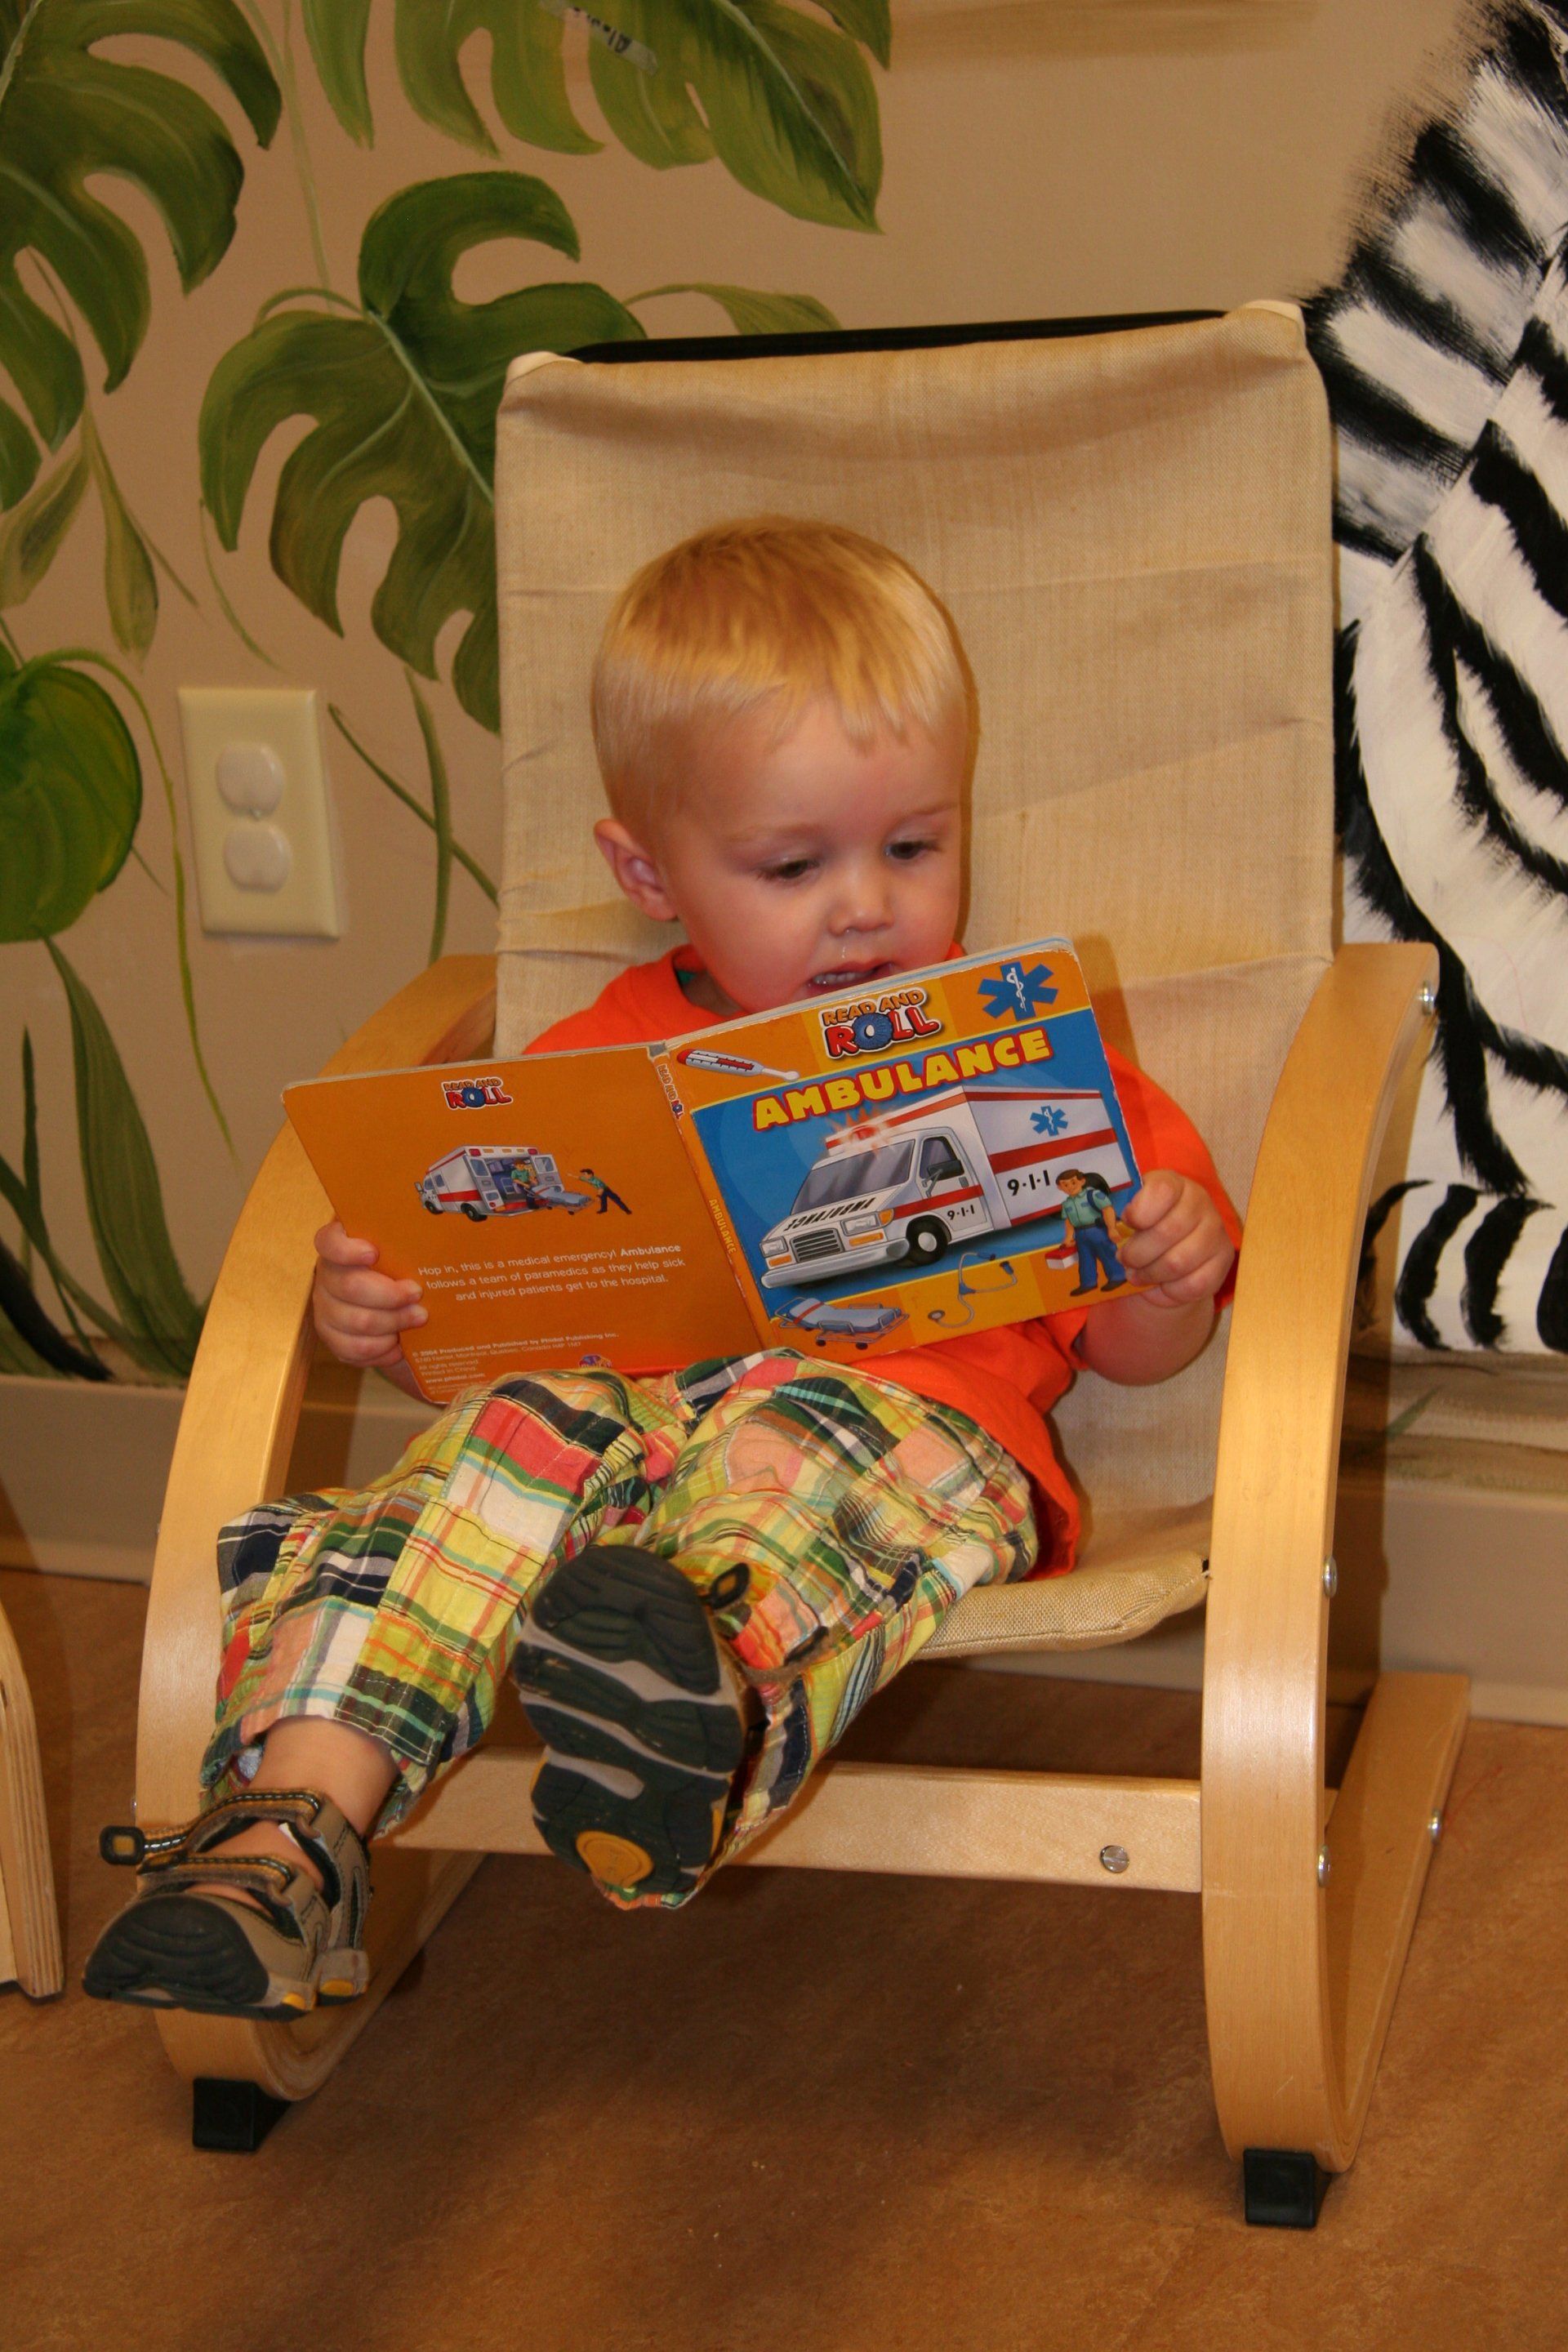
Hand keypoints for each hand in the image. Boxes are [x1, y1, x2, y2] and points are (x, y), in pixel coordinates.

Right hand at [311, 1220, 425, 1368]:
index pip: (328, 1242)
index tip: (374, 1253)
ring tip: (418, 1318)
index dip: (347, 1250)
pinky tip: (399, 1345)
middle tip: (417, 1294)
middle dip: (390, 1294)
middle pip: (350, 1286)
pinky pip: (353, 1349)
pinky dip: (381, 1349)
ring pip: (356, 1321)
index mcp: (339, 1246)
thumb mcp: (401, 1249)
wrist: (392, 1303)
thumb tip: (439, 1245)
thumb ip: (407, 1244)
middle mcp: (326, 1276)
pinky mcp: (331, 1337)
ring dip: (393, 1323)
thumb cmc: (399, 1268)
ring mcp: (324, 1308)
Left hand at [1115, 1172, 1234, 1307]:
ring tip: (1136, 1274)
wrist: (1170, 1252)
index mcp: (1175, 1184)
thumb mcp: (1130, 1213)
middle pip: (1168, 1231)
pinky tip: (1160, 1285)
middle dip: (1137, 1252)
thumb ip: (1119, 1213)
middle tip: (1124, 1259)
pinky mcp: (1223, 1261)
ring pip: (1178, 1262)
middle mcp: (1200, 1203)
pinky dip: (1170, 1290)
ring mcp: (1216, 1232)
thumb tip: (1107, 1225)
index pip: (1162, 1191)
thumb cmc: (1145, 1227)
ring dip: (1150, 1273)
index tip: (1127, 1222)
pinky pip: (1193, 1284)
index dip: (1140, 1211)